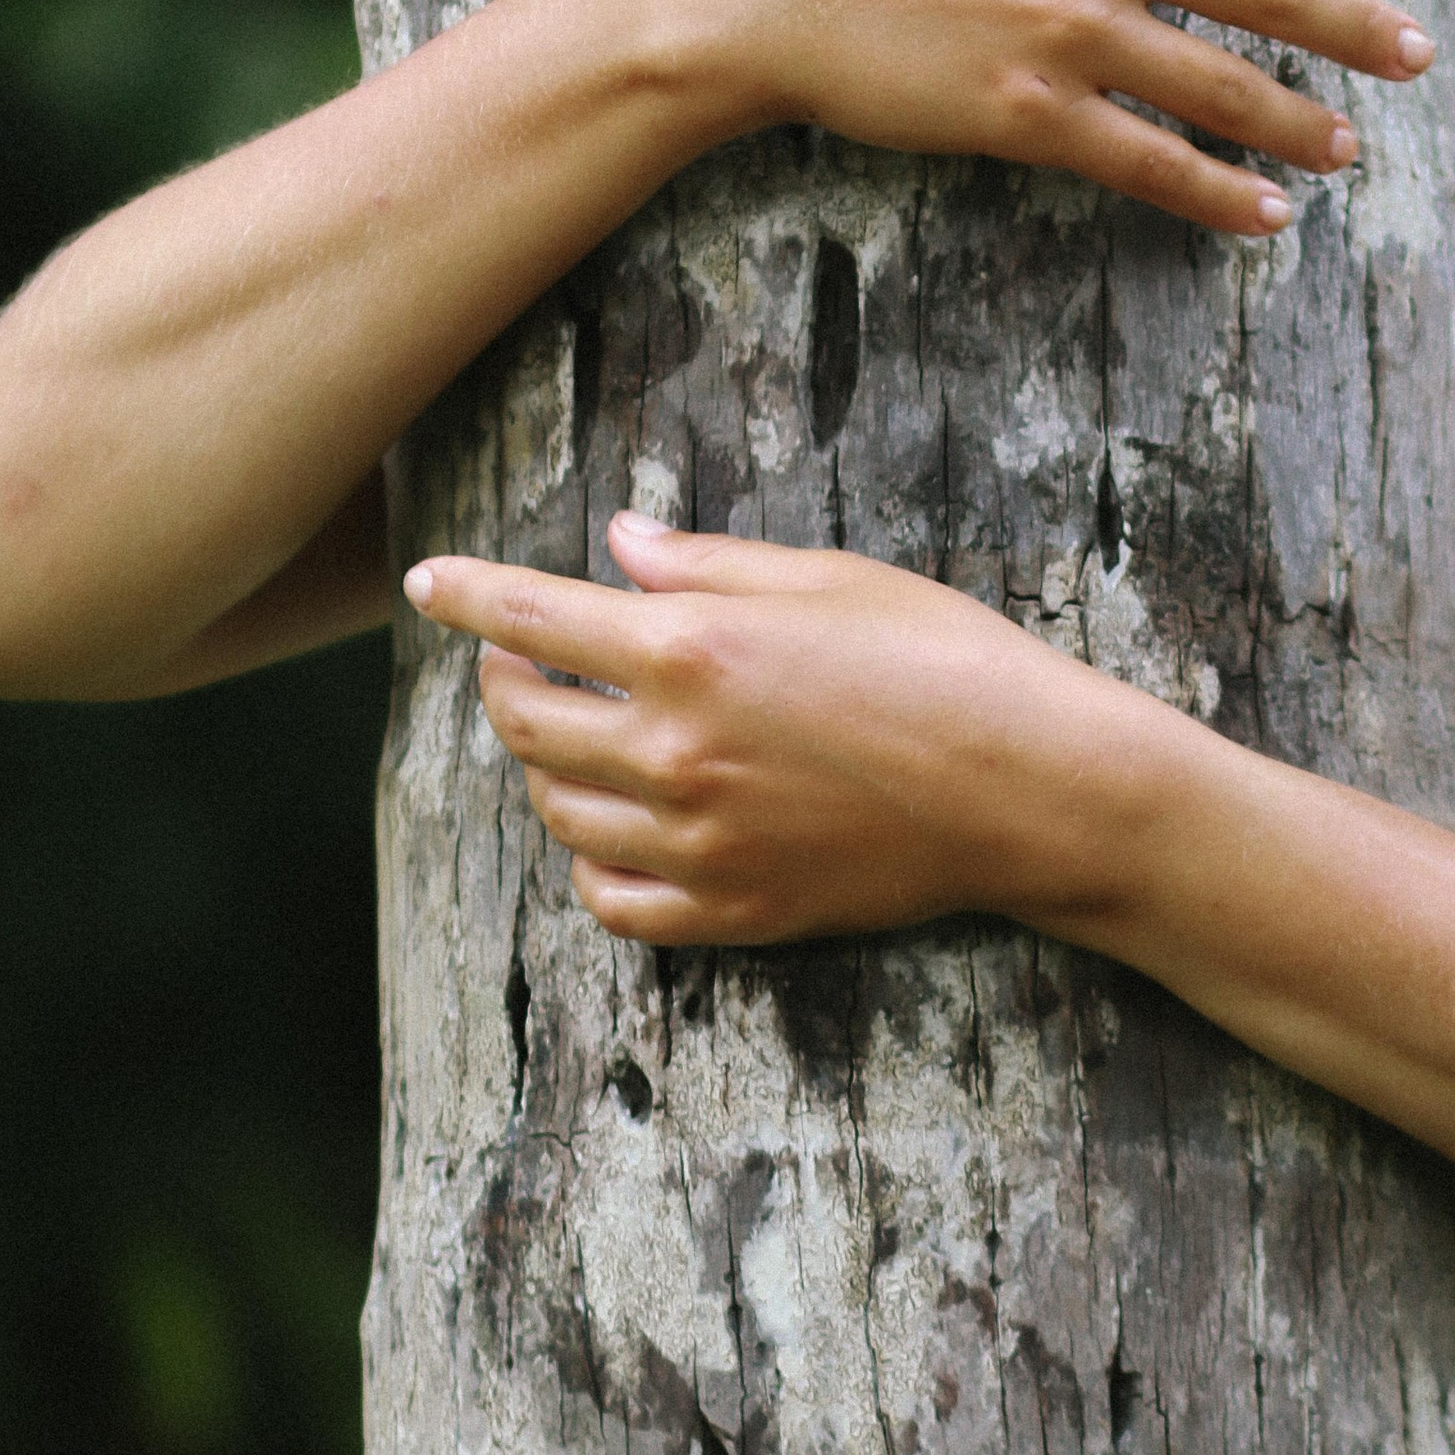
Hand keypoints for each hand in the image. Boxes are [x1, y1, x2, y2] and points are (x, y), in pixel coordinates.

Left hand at [407, 515, 1152, 944]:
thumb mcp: (828, 580)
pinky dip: (590, 864)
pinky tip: (611, 829)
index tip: (425, 583)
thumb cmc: (944, 661)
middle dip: (502, 682)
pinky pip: (613, 900)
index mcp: (693, 650)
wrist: (1030, 788)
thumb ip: (706, 566)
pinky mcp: (734, 908)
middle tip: (517, 658)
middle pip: (527, 724)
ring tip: (574, 736)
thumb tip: (618, 546)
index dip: (463, 597)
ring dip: (544, 769)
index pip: (529, 620)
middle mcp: (675, 751)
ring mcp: (699, 841)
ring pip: (558, 813)